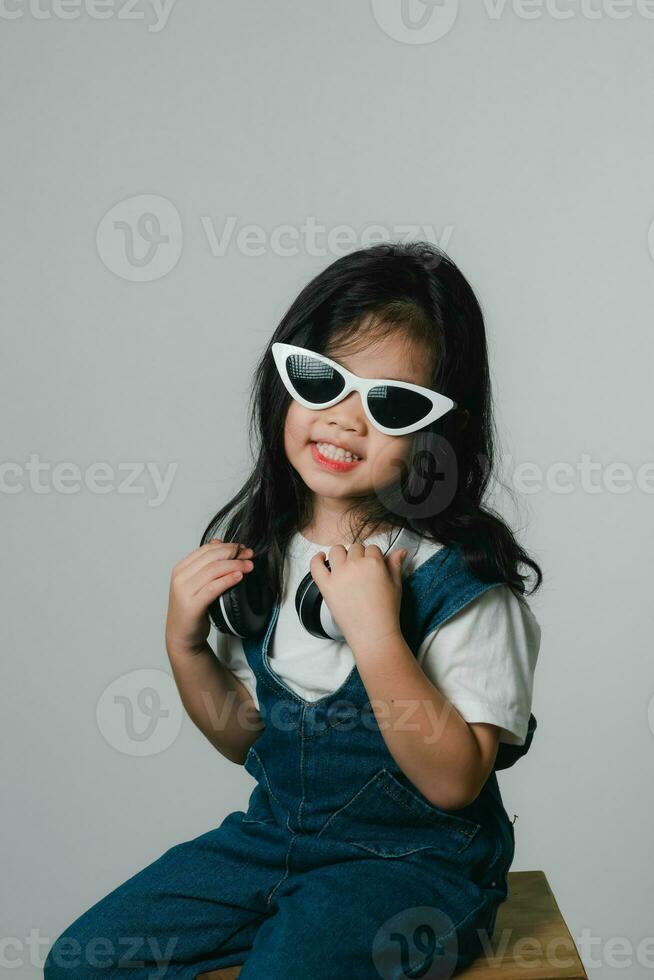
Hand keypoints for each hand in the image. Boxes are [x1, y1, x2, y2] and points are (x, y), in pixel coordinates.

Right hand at [165, 538, 254, 656]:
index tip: (243, 548)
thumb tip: (218, 541)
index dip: (227, 546)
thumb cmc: (191, 609)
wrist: (181, 635)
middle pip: (211, 557)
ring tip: (249, 566)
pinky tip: (239, 577)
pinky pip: (213, 588)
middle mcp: (180, 577)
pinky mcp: (192, 605)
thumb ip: (205, 563)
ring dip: (235, 565)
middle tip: (249, 555)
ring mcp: (184, 591)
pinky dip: (228, 580)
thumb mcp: (196, 582)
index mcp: (181, 569)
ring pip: (213, 570)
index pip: (206, 549)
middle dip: (233, 553)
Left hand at [309, 543, 407, 649]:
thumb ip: (395, 565)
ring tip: (344, 566)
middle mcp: (355, 565)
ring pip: (336, 551)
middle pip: (355, 548)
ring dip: (341, 555)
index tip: (372, 566)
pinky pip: (316, 565)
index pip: (371, 548)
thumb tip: (400, 550)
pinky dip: (317, 559)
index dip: (372, 556)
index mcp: (374, 563)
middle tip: (360, 571)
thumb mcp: (396, 585)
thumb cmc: (386, 612)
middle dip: (358, 556)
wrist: (373, 633)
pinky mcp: (326, 586)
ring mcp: (339, 574)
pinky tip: (321, 558)